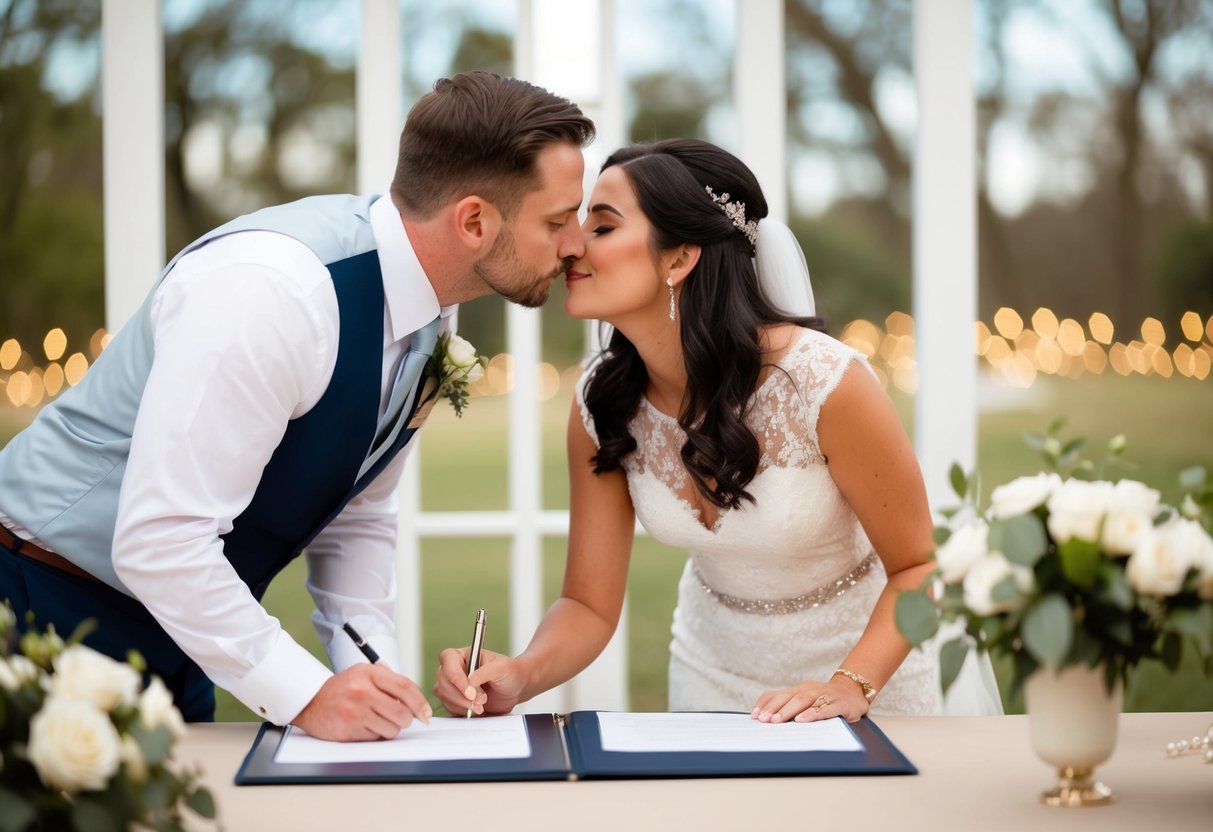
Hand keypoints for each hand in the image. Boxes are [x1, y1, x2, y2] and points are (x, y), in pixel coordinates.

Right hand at [292, 663, 431, 740]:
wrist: (311, 702)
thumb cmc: (343, 688)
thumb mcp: (364, 673)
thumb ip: (389, 680)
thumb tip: (416, 700)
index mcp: (369, 673)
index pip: (405, 687)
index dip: (420, 702)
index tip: (426, 713)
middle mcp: (362, 691)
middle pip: (402, 713)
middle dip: (405, 719)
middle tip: (399, 717)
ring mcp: (354, 712)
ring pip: (391, 729)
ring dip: (390, 728)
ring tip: (377, 720)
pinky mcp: (348, 730)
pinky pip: (375, 738)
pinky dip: (375, 734)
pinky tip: (364, 725)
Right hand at [433, 647, 527, 715]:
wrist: (516, 688)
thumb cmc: (510, 672)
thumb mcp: (501, 668)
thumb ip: (485, 672)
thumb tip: (470, 681)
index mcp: (462, 655)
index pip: (448, 660)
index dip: (456, 677)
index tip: (471, 692)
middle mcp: (454, 668)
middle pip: (443, 680)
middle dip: (461, 695)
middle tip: (481, 700)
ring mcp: (453, 685)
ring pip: (444, 695)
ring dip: (463, 704)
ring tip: (482, 704)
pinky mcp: (455, 699)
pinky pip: (449, 706)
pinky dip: (463, 710)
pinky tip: (477, 708)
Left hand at [751, 677, 868, 723]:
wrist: (853, 692)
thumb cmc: (824, 699)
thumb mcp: (805, 699)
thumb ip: (788, 705)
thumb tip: (764, 717)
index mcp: (800, 689)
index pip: (779, 694)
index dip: (767, 704)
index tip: (755, 715)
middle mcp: (811, 689)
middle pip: (790, 697)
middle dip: (775, 709)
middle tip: (764, 720)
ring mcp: (825, 695)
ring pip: (804, 701)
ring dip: (789, 710)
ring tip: (778, 720)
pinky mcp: (839, 704)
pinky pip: (824, 708)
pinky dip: (812, 714)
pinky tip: (802, 720)